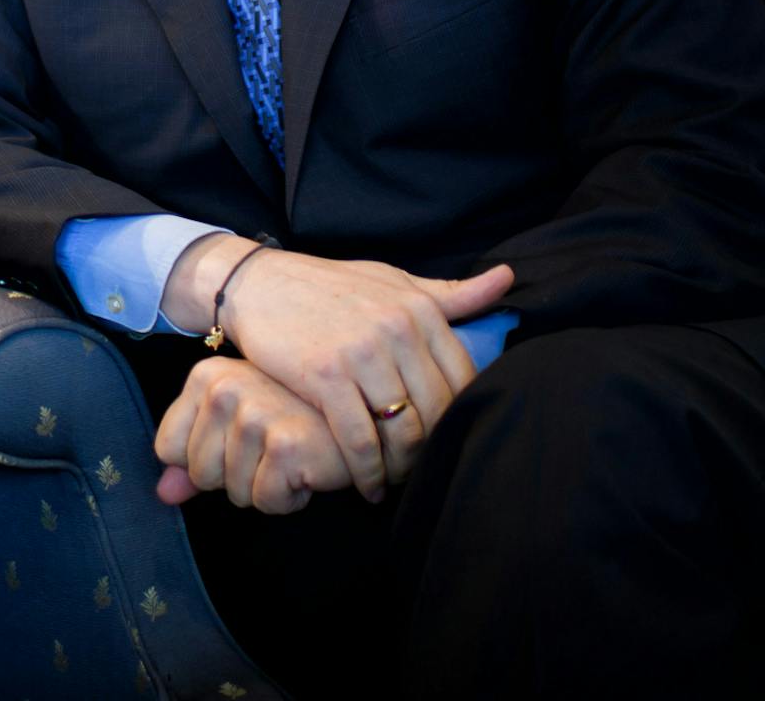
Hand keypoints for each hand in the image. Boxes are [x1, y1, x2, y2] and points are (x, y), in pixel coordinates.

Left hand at [153, 356, 350, 514]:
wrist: (363, 413)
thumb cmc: (297, 418)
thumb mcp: (237, 425)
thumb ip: (193, 456)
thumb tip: (164, 494)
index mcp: (207, 376)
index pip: (168, 449)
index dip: (205, 460)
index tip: (239, 443)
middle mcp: (225, 388)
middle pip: (200, 475)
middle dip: (237, 477)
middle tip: (272, 449)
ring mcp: (255, 413)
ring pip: (234, 492)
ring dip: (267, 487)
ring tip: (292, 456)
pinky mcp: (285, 443)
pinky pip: (266, 501)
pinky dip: (289, 498)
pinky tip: (307, 468)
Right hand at [163, 236, 513, 500]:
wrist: (258, 283)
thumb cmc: (329, 285)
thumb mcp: (391, 279)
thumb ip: (449, 292)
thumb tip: (507, 280)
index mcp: (418, 308)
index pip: (463, 380)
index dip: (459, 419)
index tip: (448, 439)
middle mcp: (396, 329)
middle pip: (436, 412)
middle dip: (432, 450)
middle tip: (421, 470)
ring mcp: (360, 353)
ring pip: (402, 432)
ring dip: (402, 468)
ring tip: (397, 481)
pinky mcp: (324, 376)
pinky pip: (359, 439)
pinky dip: (367, 472)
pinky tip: (366, 485)